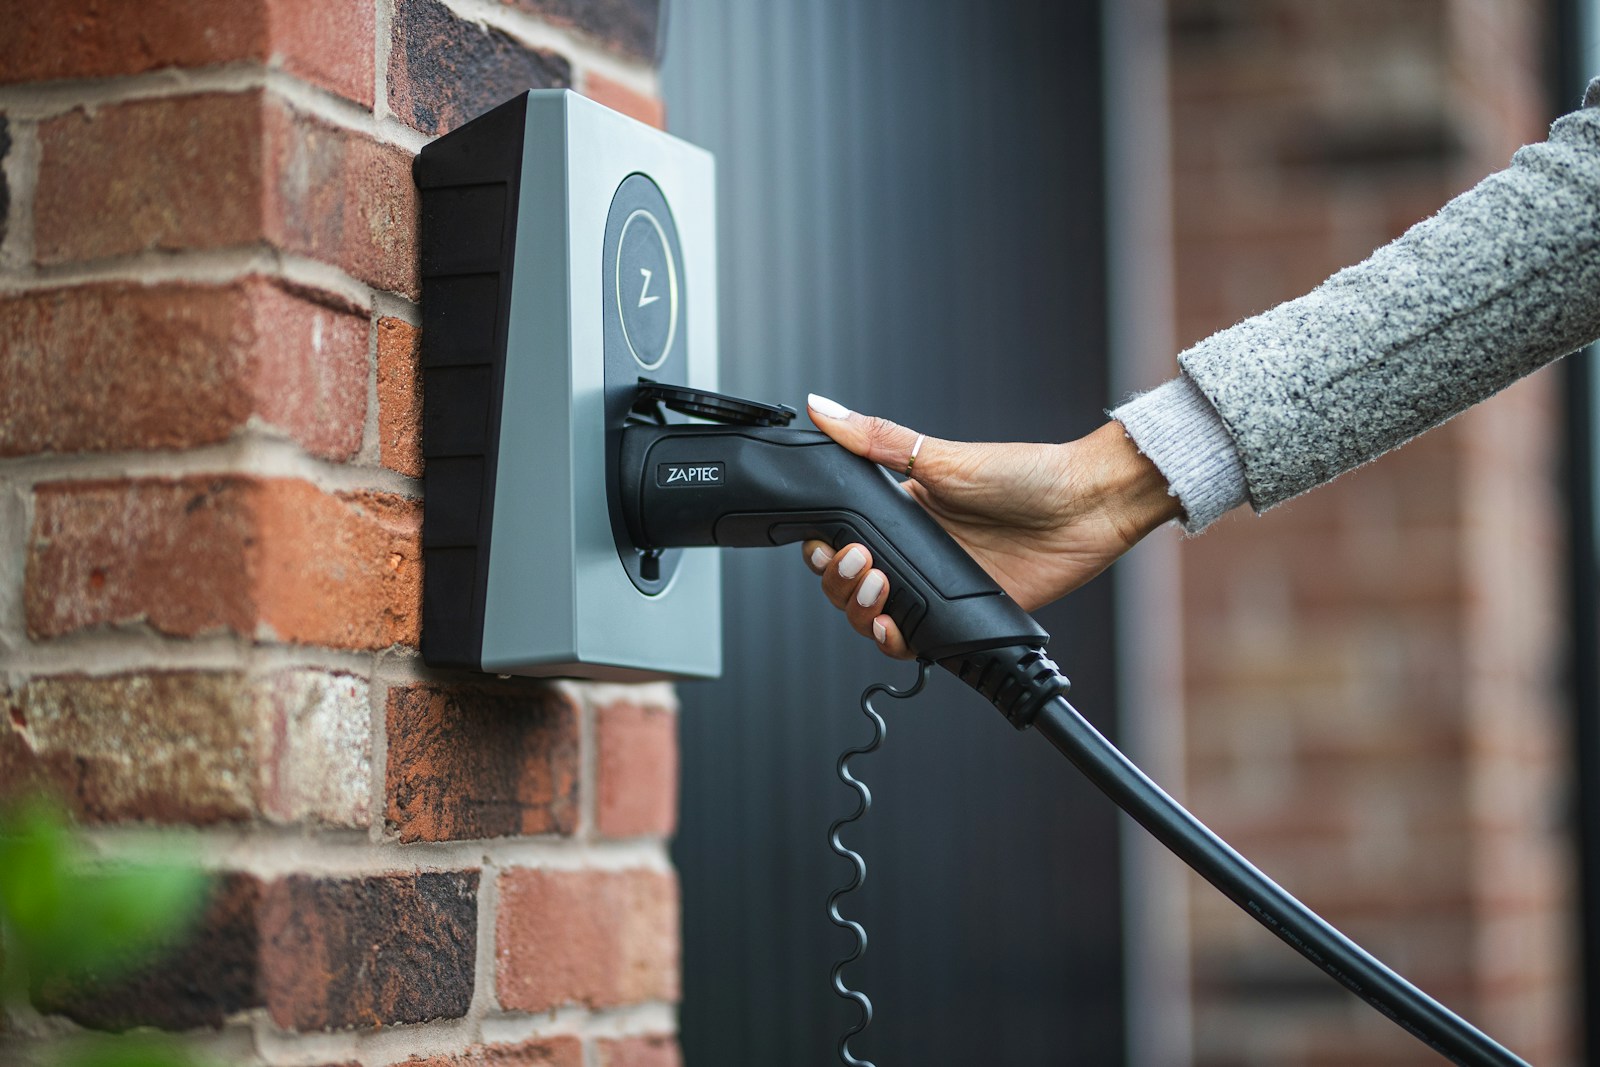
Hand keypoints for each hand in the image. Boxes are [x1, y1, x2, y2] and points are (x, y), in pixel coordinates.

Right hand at [801, 393, 1181, 658]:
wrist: (1086, 508)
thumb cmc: (1027, 475)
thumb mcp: (943, 454)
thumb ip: (878, 439)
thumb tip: (823, 408)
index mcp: (902, 512)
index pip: (842, 540)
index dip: (823, 550)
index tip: (825, 547)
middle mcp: (915, 552)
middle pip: (849, 585)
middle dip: (839, 582)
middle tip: (860, 565)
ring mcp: (938, 587)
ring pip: (875, 617)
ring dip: (861, 612)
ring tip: (878, 591)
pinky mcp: (964, 618)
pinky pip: (917, 642)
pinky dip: (896, 642)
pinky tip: (894, 629)